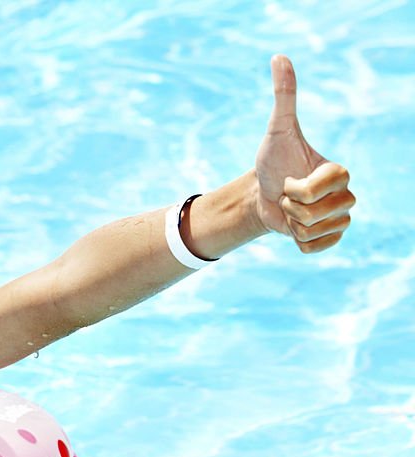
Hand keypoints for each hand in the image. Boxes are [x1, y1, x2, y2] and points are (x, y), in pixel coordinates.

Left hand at [254, 55, 355, 252]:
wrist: (260, 193)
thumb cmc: (272, 161)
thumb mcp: (277, 130)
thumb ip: (284, 96)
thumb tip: (279, 57)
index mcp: (340, 172)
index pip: (320, 188)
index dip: (297, 188)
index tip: (290, 179)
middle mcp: (346, 195)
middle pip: (317, 213)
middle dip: (291, 206)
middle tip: (288, 195)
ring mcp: (339, 219)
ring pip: (313, 231)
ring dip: (292, 223)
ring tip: (291, 209)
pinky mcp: (329, 240)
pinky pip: (312, 248)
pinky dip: (296, 241)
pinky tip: (294, 228)